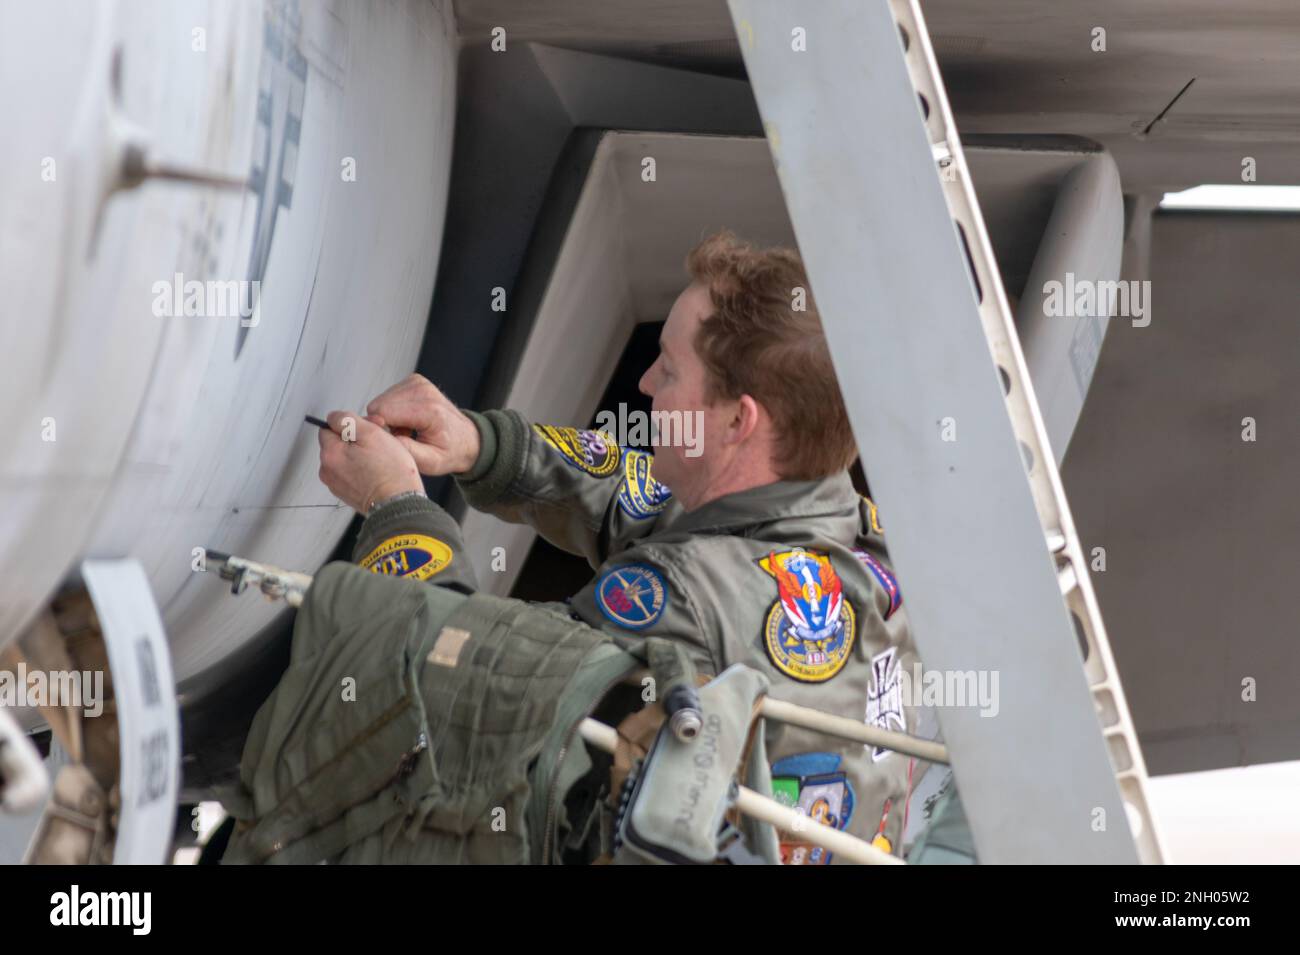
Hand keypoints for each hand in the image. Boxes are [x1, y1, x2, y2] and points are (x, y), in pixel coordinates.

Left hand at [318, 411, 424, 513]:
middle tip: (378, 444)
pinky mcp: (346, 493)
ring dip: (359, 455)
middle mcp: (327, 470)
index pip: (330, 426)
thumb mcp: (372, 433)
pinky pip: (351, 473)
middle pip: (337, 442)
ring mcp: (336, 484)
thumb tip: (333, 417)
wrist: (398, 504)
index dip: (352, 423)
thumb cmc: (390, 472)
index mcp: (330, 453)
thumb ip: (347, 420)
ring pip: (345, 458)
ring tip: (379, 460)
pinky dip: (361, 470)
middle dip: (355, 439)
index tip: (368, 429)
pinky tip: (376, 472)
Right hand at [365, 374, 481, 475]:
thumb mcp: (432, 462)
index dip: (380, 430)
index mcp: (429, 410)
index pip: (383, 412)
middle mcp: (423, 390)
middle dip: (384, 424)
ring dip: (388, 418)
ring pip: (380, 400)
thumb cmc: (449, 452)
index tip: (392, 442)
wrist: (466, 438)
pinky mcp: (414, 381)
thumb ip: (408, 451)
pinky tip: (407, 421)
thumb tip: (386, 437)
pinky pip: (388, 396)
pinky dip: (393, 411)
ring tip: (407, 431)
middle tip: (402, 438)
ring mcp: (419, 383)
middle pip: (379, 405)